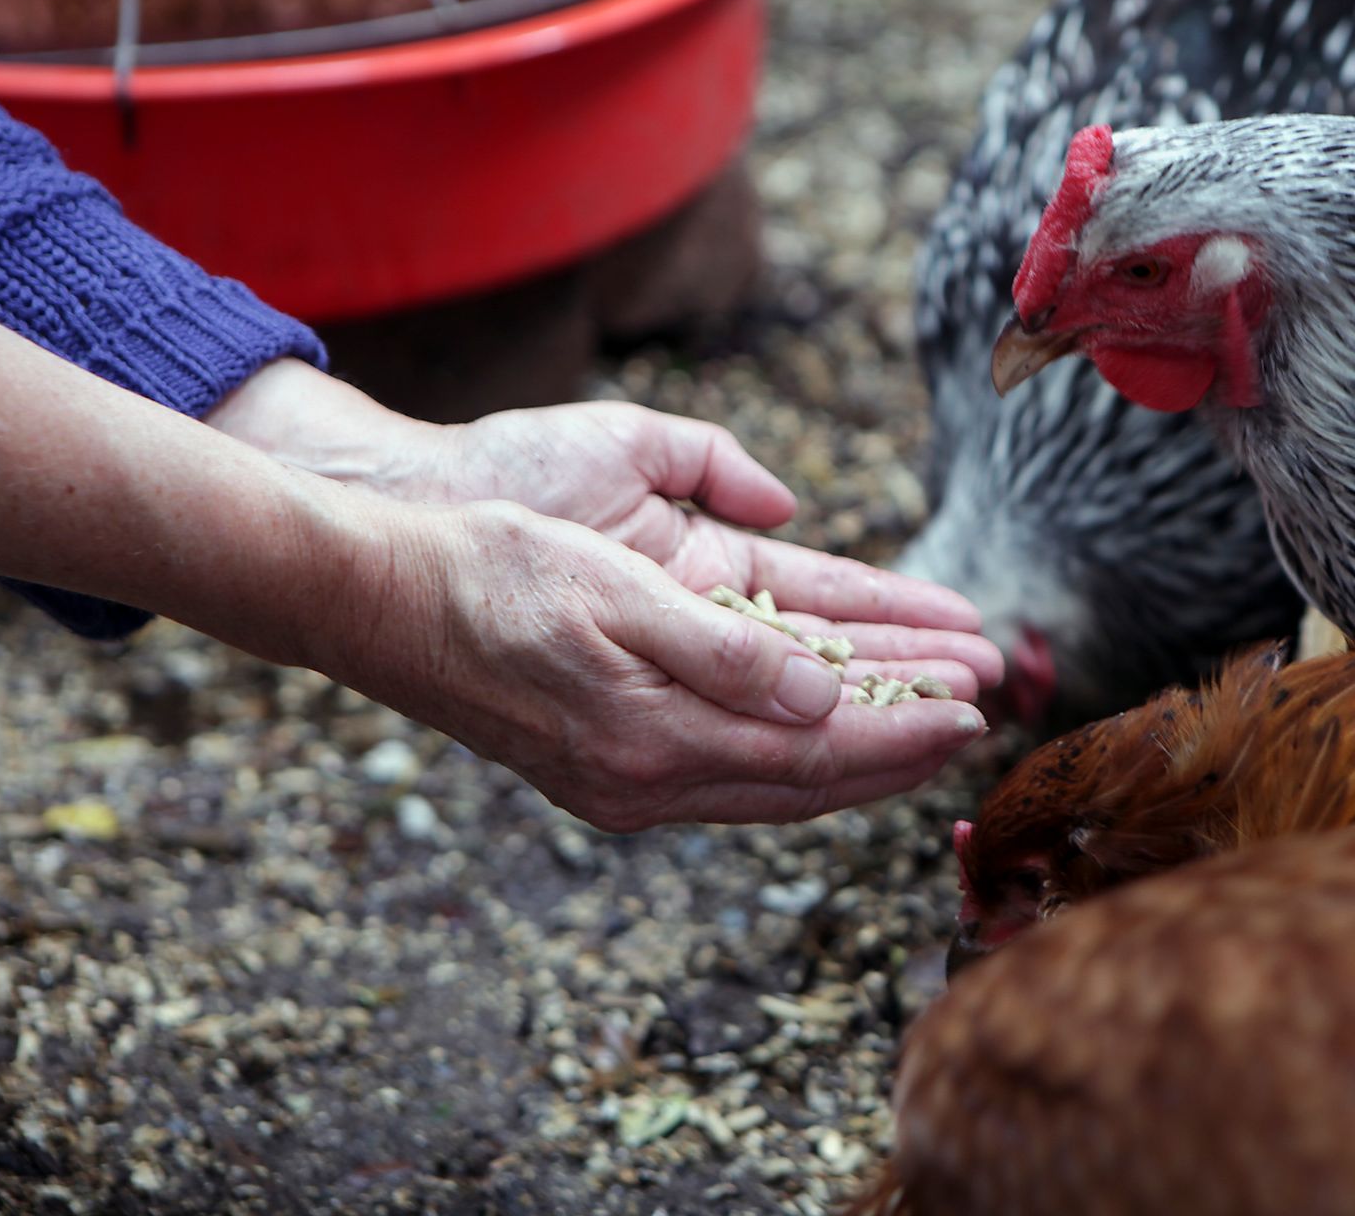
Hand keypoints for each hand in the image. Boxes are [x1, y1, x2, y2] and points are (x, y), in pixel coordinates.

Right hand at [317, 495, 994, 829]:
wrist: (376, 596)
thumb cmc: (490, 573)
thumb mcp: (614, 594)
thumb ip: (724, 657)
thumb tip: (824, 703)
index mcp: (650, 743)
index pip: (810, 754)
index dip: (898, 732)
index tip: (971, 710)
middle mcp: (643, 781)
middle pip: (804, 779)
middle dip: (897, 745)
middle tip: (978, 717)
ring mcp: (623, 780)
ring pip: (772, 776)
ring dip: (854, 746)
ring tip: (927, 719)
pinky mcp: (608, 759)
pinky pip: (730, 764)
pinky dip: (793, 747)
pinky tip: (825, 725)